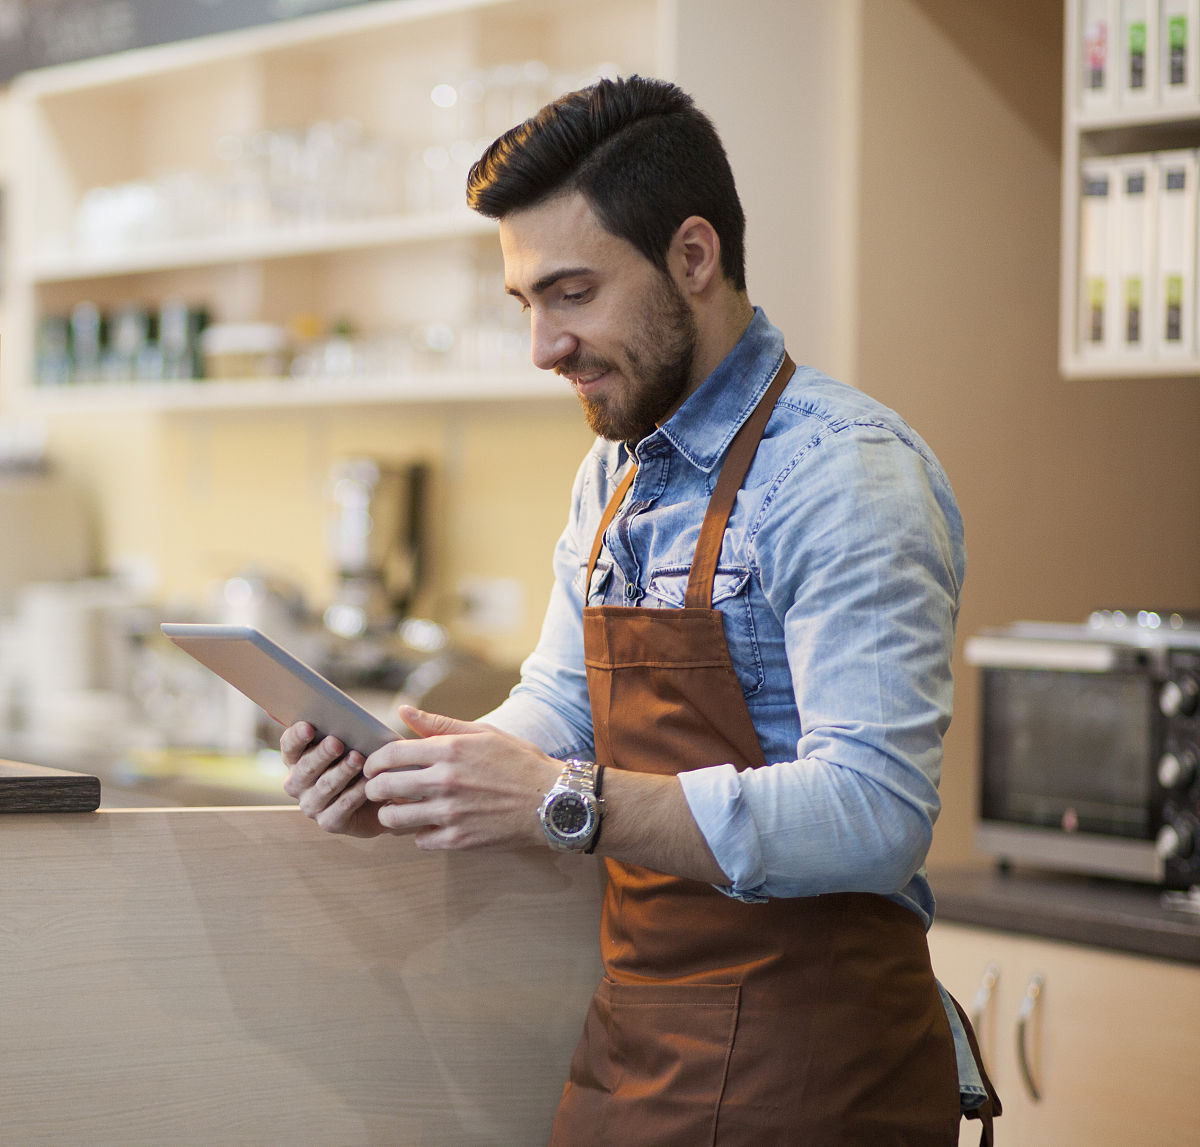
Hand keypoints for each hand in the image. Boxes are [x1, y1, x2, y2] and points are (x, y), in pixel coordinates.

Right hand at [280, 722, 383, 837]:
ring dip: (342, 771)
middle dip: (322, 754)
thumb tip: (277, 708)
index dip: (297, 737)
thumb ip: (323, 723)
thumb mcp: (345, 738)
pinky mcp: (329, 822)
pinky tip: (369, 781)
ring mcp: (311, 805)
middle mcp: (297, 784)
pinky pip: (342, 805)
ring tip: (359, 758)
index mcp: (296, 760)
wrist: (380, 795)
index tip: (309, 726)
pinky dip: (356, 792)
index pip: (289, 746)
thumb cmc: (358, 760)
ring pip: (325, 787)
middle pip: (305, 767)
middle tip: (337, 742)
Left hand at [361, 705, 560, 849]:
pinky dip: (420, 834)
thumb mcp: (483, 733)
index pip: (390, 754)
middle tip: (379, 790)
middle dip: (374, 788)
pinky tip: (430, 825)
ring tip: (399, 810)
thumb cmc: (519, 762)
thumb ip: (439, 724)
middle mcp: (446, 781)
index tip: (373, 767)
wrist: (552, 801)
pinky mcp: (458, 840)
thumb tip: (403, 710)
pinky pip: (419, 841)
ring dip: (391, 815)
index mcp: (450, 750)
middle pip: (384, 787)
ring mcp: (451, 813)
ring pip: (394, 819)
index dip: (373, 761)